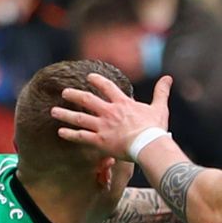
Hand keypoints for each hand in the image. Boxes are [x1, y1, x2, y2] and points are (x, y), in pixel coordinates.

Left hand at [52, 73, 170, 160]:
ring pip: (79, 118)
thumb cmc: (154, 128)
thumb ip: (161, 92)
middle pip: (87, 100)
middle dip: (74, 95)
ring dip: (65, 114)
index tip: (89, 77)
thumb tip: (168, 78)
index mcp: (122, 103)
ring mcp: (102, 126)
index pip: (106, 87)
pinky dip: (70, 134)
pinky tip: (60, 132)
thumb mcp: (159, 107)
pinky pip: (81, 137)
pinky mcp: (99, 141)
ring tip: (53, 111)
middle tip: (64, 93)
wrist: (148, 145)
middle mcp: (109, 112)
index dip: (97, 80)